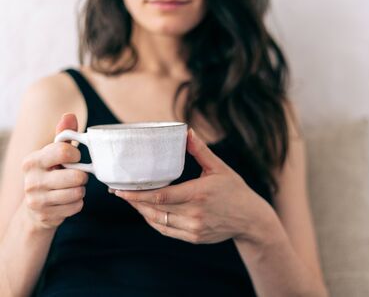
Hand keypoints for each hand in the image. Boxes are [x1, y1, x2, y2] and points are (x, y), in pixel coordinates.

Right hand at [22, 114, 87, 229]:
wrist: (36, 207)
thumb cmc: (50, 174)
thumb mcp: (54, 154)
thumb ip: (64, 136)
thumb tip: (69, 115)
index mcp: (33, 161)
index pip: (64, 152)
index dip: (76, 156)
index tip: (74, 158)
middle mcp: (31, 180)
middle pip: (76, 176)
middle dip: (82, 176)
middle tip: (75, 176)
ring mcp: (37, 200)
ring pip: (78, 192)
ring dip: (80, 190)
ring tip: (72, 188)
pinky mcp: (47, 215)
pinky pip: (77, 206)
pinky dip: (77, 203)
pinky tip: (68, 200)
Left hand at [115, 129, 272, 243]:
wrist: (250, 219)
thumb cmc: (235, 190)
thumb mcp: (220, 168)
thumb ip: (201, 151)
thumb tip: (187, 131)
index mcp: (198, 194)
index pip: (161, 196)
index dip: (137, 194)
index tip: (120, 189)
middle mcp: (193, 214)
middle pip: (154, 209)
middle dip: (134, 201)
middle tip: (118, 191)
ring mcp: (193, 228)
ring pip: (158, 222)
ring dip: (141, 211)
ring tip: (131, 200)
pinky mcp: (193, 237)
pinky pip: (166, 231)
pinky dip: (154, 221)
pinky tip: (147, 212)